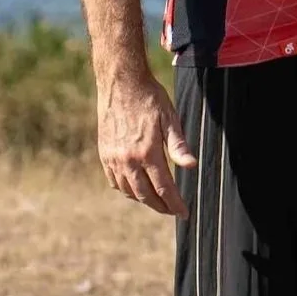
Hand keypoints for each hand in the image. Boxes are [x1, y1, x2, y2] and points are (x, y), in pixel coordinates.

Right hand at [97, 75, 197, 216]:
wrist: (121, 82)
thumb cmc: (150, 97)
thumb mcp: (169, 117)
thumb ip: (178, 145)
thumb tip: (192, 166)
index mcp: (147, 152)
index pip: (164, 188)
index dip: (175, 204)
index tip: (184, 214)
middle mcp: (128, 159)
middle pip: (146, 195)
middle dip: (161, 206)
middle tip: (172, 210)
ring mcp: (114, 158)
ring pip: (129, 191)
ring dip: (144, 200)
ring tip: (157, 200)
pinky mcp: (104, 154)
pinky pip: (115, 182)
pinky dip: (127, 190)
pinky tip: (136, 187)